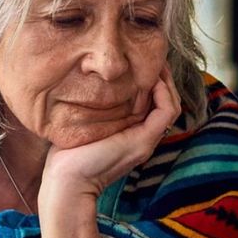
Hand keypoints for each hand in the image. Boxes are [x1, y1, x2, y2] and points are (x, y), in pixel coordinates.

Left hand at [39, 66, 181, 206]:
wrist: (67, 180)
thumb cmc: (67, 153)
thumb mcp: (83, 122)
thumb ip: (93, 107)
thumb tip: (84, 82)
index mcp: (132, 133)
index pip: (154, 103)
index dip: (152, 81)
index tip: (141, 61)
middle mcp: (143, 136)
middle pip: (166, 102)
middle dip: (163, 77)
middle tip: (153, 57)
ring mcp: (146, 139)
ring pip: (171, 105)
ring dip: (166, 82)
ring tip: (155, 64)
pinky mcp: (144, 140)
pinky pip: (166, 111)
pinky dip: (163, 92)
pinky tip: (150, 79)